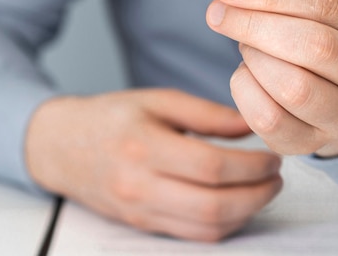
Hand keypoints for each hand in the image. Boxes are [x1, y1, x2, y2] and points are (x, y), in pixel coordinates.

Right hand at [25, 89, 281, 241]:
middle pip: (213, 205)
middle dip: (258, 194)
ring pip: (206, 228)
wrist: (61, 147)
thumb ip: (207, 113)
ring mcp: (141, 211)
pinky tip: (237, 205)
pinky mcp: (143, 226)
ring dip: (246, 213)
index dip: (252, 165)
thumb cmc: (111, 117)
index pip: (211, 166)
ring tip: (263, 190)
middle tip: (276, 177)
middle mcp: (140, 186)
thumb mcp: (157, 100)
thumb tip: (250, 126)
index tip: (272, 156)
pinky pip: (192, 236)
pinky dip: (224, 225)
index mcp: (144, 146)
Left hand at [206, 0, 337, 156]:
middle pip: (313, 44)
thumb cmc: (324, 43)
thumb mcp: (312, 9)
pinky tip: (247, 76)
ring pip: (293, 87)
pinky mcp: (318, 143)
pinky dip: (246, 91)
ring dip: (254, 59)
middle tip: (218, 14)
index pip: (327, 3)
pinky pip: (270, 119)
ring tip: (246, 47)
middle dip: (254, 24)